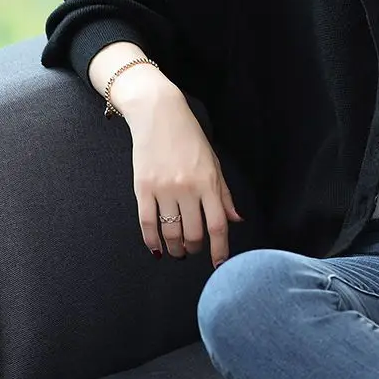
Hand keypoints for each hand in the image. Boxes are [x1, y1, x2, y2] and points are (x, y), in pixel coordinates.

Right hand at [124, 87, 243, 267]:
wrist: (159, 114)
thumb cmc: (190, 138)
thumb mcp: (213, 163)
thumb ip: (224, 194)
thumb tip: (235, 220)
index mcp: (209, 182)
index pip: (218, 224)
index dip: (219, 249)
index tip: (219, 264)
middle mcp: (188, 188)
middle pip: (194, 232)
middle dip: (196, 248)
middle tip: (195, 250)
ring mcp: (164, 189)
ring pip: (171, 232)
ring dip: (176, 248)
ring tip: (178, 251)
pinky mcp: (143, 188)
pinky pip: (147, 223)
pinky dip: (152, 241)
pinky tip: (157, 248)